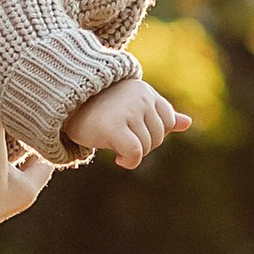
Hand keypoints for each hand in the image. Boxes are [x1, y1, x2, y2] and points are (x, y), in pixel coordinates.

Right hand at [63, 75, 189, 169]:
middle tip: (123, 142)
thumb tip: (187, 123)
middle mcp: (140, 99)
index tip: (135, 134)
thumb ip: (160, 113)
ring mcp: (128, 111)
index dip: (154, 134)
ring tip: (117, 147)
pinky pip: (135, 153)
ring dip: (134, 155)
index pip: (167, 122)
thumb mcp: (133, 106)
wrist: (65, 105)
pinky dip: (130, 162)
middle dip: (144, 146)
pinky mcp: (114, 127)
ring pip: (147, 146)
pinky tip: (119, 159)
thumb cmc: (100, 107)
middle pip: (158, 136)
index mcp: (146, 92)